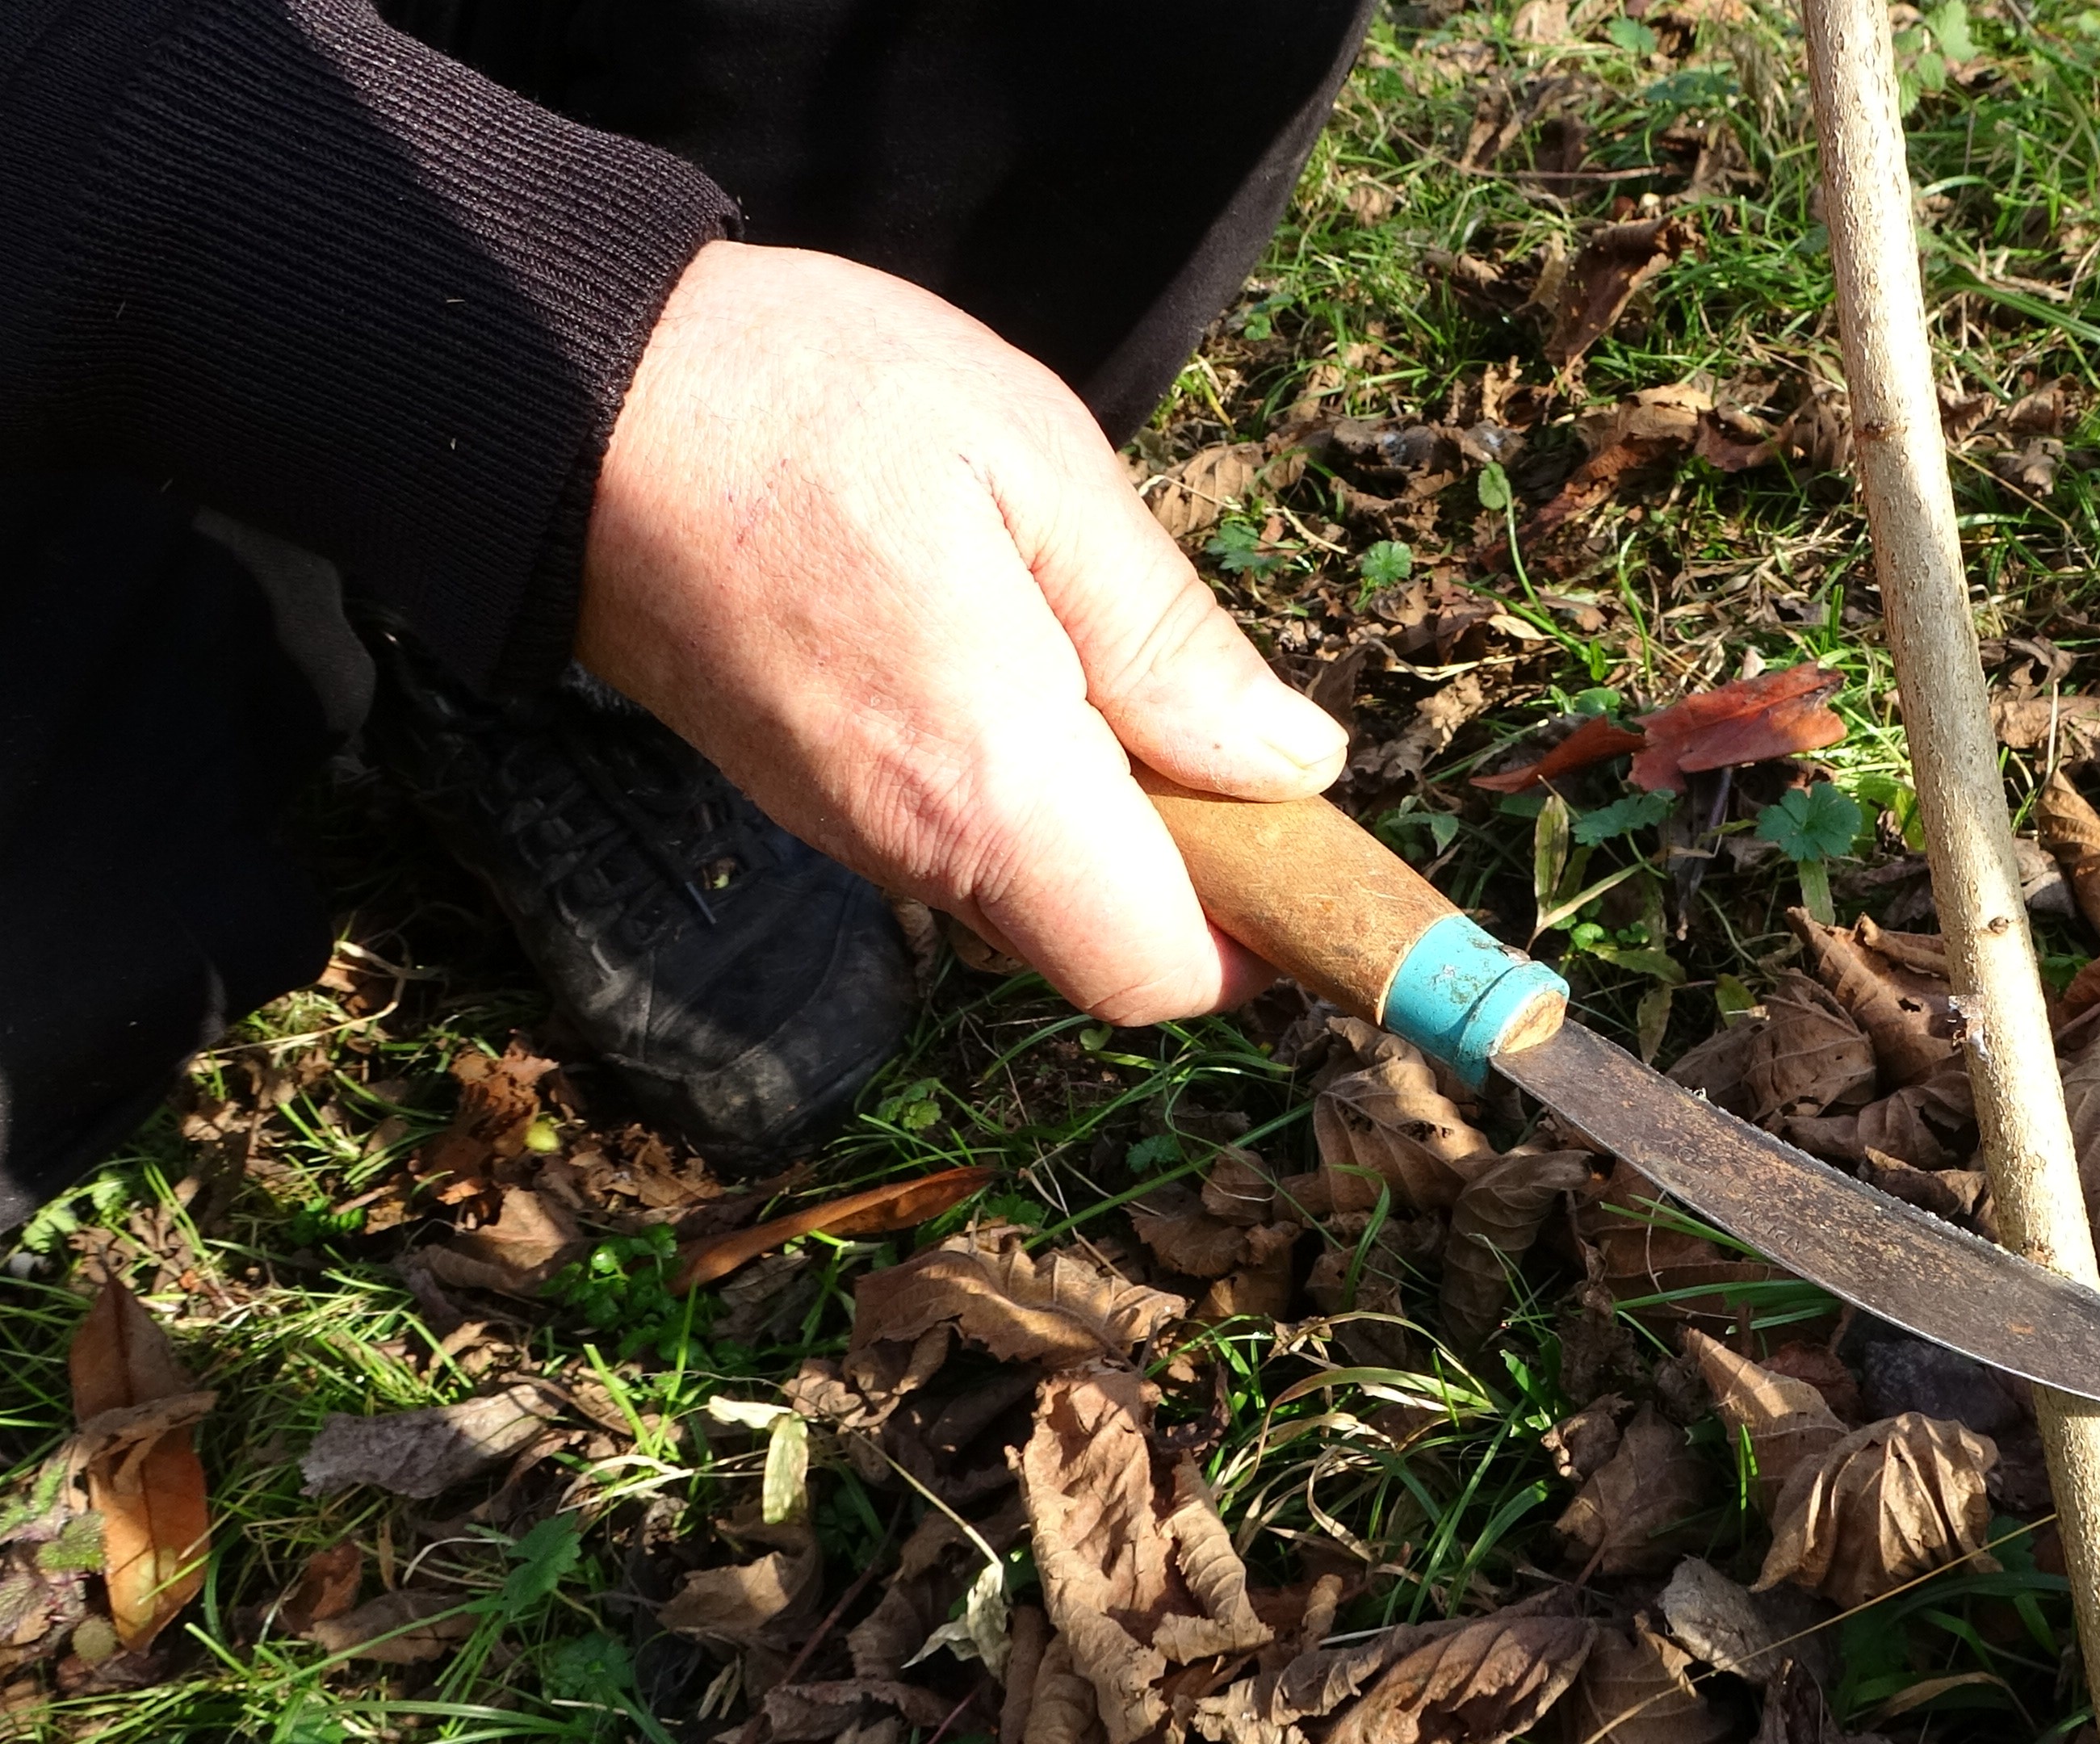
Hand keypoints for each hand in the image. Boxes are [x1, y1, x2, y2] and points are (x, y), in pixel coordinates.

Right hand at [578, 240, 1346, 1022]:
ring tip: (1105, 660)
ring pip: (1029, 896)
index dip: (1254, 938)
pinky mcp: (801, 795)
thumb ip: (1167, 637)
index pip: (1155, 970)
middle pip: (1099, 946)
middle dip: (1191, 875)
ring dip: (1106, 826)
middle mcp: (908, 848)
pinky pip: (954, 844)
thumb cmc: (802, 398)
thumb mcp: (1036, 466)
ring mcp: (841, 831)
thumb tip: (1291, 766)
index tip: (1301, 843)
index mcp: (986, 783)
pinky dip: (1024, 794)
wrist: (552, 389)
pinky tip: (1020, 659)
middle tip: (1210, 719)